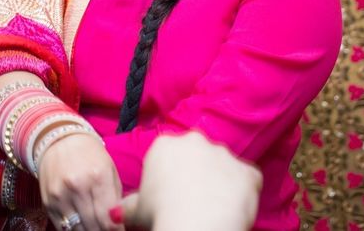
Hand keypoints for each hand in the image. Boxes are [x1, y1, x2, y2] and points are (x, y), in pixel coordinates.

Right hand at [39, 133, 122, 230]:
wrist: (60, 140)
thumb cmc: (90, 155)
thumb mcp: (109, 170)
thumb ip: (115, 197)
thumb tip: (120, 223)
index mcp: (98, 177)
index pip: (108, 219)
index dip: (116, 230)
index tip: (118, 229)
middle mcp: (77, 187)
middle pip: (93, 227)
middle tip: (107, 228)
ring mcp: (60, 196)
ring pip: (77, 230)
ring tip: (95, 226)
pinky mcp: (47, 202)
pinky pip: (62, 227)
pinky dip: (73, 228)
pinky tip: (81, 224)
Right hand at [116, 132, 260, 230]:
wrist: (197, 225)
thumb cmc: (161, 214)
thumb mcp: (137, 210)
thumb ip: (128, 205)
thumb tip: (116, 212)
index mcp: (165, 145)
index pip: (168, 155)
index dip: (169, 176)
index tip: (169, 195)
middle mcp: (195, 141)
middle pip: (198, 155)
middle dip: (197, 173)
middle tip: (191, 200)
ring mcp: (224, 154)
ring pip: (223, 166)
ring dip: (220, 181)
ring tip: (213, 207)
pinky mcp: (247, 171)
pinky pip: (247, 179)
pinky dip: (243, 192)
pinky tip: (232, 208)